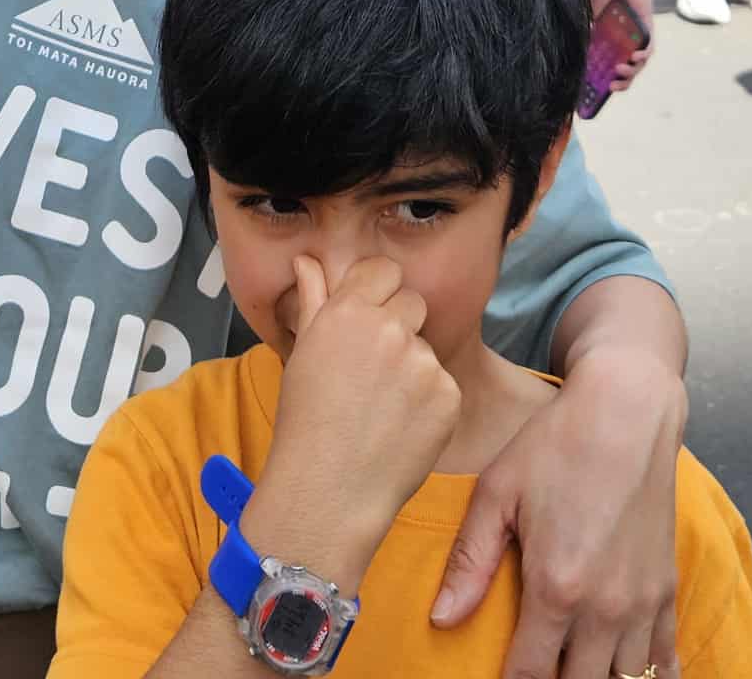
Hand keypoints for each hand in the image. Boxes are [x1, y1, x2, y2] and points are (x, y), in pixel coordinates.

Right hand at [260, 257, 461, 559]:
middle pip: (412, 303)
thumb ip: (312, 299)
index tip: (368, 319)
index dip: (377, 293)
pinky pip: (444, 384)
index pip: (383, 270)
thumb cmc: (305, 423)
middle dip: (398, 327)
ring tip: (383, 408)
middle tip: (374, 371)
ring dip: (413, 368)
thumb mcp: (302, 354)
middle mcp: (390, 327)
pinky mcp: (449, 395)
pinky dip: (429, 402)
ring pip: (426, 348)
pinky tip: (402, 427)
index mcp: (348, 311)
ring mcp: (424, 362)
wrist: (328, 491)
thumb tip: (307, 260)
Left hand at [436, 347, 683, 678]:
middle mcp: (605, 606)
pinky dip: (648, 678)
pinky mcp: (667, 589)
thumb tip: (441, 620)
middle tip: (533, 671)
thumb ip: (470, 562)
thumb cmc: (556, 444)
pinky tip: (627, 678)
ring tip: (572, 670)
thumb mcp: (497, 492)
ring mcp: (642, 602)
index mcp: (556, 586)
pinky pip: (664, 660)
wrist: (628, 410)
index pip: (529, 675)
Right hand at [589, 0, 654, 91]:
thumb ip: (584, 27)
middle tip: (612, 87)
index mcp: (604, 39)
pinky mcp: (646, 27)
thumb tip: (580, 46)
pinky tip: (636, 57)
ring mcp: (634, 35)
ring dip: (631, 72)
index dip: (601, 81)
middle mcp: (620, 40)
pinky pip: (648, 47)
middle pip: (623, 70)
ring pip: (637, 63)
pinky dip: (643, 55)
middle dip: (620, 83)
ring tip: (621, 70)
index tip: (594, 92)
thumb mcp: (588, 11)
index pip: (604, 66)